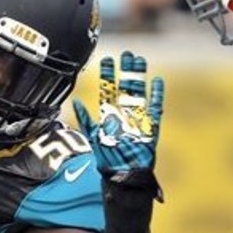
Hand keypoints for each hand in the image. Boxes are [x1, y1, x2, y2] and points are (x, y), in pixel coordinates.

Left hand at [73, 51, 163, 175]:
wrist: (123, 177)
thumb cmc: (108, 160)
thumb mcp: (93, 138)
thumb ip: (86, 120)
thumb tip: (75, 102)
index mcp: (110, 117)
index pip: (108, 91)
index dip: (108, 76)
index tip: (107, 60)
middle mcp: (124, 116)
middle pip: (126, 88)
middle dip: (126, 71)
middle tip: (127, 54)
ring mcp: (138, 120)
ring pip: (140, 94)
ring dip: (140, 78)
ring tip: (140, 61)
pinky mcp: (150, 129)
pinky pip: (155, 110)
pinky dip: (156, 96)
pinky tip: (157, 82)